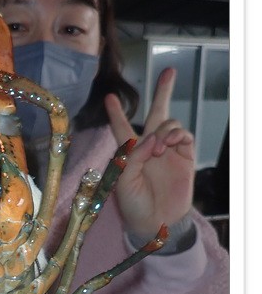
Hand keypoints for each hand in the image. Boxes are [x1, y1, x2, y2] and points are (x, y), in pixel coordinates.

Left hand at [104, 67, 194, 237]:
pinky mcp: (184, 157)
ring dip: (164, 129)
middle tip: (170, 71)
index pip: (122, 127)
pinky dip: (177, 134)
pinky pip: (184, 136)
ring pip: (169, 123)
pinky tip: (170, 143)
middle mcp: (149, 146)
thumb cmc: (134, 204)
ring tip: (159, 146)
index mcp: (130, 151)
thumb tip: (153, 138)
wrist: (155, 222)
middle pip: (157, 113)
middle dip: (164, 91)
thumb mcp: (124, 180)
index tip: (109, 97)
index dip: (116, 112)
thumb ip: (134, 155)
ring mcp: (168, 150)